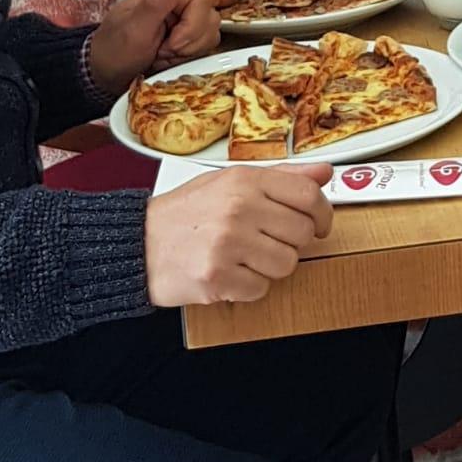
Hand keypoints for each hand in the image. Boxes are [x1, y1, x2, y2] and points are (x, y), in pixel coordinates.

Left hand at [86, 0, 220, 94]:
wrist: (105, 75)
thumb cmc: (114, 51)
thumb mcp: (133, 28)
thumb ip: (156, 1)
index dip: (193, 25)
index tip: (172, 43)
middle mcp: (177, 1)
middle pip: (211, 15)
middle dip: (190, 41)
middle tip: (164, 50)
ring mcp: (184, 19)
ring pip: (211, 30)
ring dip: (190, 50)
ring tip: (164, 55)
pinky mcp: (187, 36)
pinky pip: (205, 44)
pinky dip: (190, 56)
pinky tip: (170, 59)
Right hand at [145, 163, 333, 305]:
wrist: (138, 243)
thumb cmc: (186, 212)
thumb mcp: (231, 181)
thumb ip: (281, 177)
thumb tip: (324, 172)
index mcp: (245, 180)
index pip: (307, 194)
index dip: (323, 212)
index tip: (321, 224)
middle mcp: (238, 209)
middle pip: (302, 232)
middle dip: (293, 242)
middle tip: (271, 241)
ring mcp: (227, 244)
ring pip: (286, 264)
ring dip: (272, 266)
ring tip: (247, 257)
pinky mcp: (217, 278)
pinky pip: (260, 288)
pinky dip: (250, 286)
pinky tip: (231, 272)